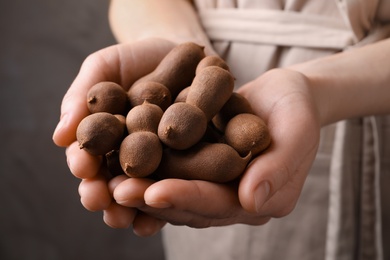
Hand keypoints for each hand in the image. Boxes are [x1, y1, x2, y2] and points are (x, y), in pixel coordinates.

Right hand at [52, 38, 175, 234]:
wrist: (182, 53)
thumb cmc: (136, 59)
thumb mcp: (104, 67)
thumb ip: (81, 97)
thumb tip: (59, 137)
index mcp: (103, 138)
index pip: (87, 156)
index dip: (82, 164)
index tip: (82, 168)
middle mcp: (127, 156)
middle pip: (111, 181)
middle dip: (103, 194)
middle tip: (100, 201)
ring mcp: (157, 163)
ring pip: (142, 191)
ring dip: (133, 206)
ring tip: (127, 217)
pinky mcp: (187, 165)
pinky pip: (178, 186)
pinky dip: (171, 201)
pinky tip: (166, 212)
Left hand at [113, 68, 320, 230]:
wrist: (284, 94)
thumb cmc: (296, 110)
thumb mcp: (297, 132)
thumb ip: (279, 169)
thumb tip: (251, 202)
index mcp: (258, 199)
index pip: (218, 204)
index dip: (186, 199)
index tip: (153, 194)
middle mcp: (231, 198)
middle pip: (188, 204)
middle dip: (152, 199)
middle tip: (117, 191)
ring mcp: (213, 183)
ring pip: (173, 192)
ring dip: (141, 187)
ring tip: (107, 181)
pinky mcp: (198, 165)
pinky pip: (169, 170)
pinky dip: (146, 167)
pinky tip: (118, 160)